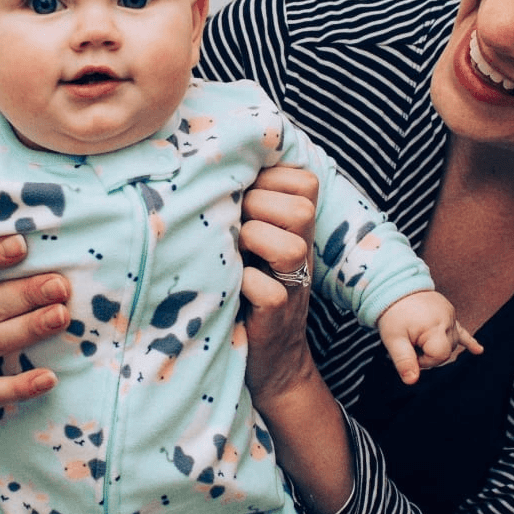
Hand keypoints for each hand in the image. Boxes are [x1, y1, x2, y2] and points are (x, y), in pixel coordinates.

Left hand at [239, 166, 321, 403]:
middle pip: (300, 210)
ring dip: (255, 242)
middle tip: (234, 224)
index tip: (243, 194)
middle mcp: (301, 252)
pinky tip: (232, 285)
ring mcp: (292, 286)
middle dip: (257, 207)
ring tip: (234, 252)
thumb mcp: (252, 238)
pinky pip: (269, 292)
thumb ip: (245, 200)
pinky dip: (246, 285)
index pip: (304, 181)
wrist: (269, 359)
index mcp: (296, 228)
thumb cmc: (247, 287)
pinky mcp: (276, 319)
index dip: (269, 180)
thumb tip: (208, 154)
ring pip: (291, 248)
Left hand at [376, 291, 482, 384]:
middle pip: (445, 351)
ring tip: (418, 337)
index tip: (409, 350)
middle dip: (428, 354)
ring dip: (436, 346)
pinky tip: (478, 351)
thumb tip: (412, 381)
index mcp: (435, 328)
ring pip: (450, 343)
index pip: (439, 356)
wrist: (394, 286)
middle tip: (409, 343)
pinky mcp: (449, 313)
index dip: (424, 360)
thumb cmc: (393, 312)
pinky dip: (469, 341)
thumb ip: (404, 361)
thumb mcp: (393, 339)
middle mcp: (447, 321)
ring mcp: (450, 316)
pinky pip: (462, 330)